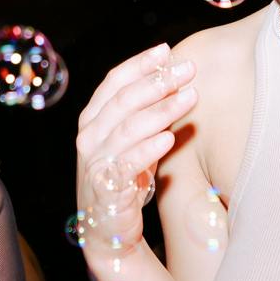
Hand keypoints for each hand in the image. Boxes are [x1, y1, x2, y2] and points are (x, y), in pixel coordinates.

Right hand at [73, 46, 193, 280]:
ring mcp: (95, 162)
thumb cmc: (126, 177)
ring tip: (190, 97)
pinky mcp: (105, 189)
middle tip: (188, 70)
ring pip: (128, 128)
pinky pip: (127, 164)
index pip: (113, 82)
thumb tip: (176, 77)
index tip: (166, 51)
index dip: (139, 64)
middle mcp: (89, 137)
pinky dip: (149, 149)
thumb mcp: (134, 141)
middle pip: (123, 100)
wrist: (108, 230)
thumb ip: (147, 112)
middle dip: (158, 81)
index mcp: (93, 119)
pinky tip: (169, 137)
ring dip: (162, 110)